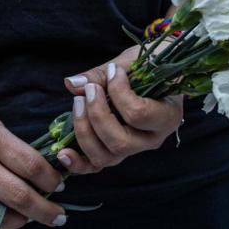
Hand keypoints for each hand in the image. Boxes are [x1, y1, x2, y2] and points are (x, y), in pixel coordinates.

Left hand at [58, 47, 183, 173]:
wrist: (156, 72)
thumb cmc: (148, 65)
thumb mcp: (130, 62)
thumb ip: (102, 74)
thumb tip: (72, 84)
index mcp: (166, 117)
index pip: (138, 114)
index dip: (118, 92)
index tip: (114, 71)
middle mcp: (151, 139)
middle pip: (119, 142)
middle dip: (97, 114)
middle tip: (90, 89)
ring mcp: (133, 149)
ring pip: (106, 156)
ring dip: (84, 130)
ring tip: (77, 103)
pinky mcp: (115, 151)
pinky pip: (96, 166)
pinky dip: (78, 163)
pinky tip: (62, 153)